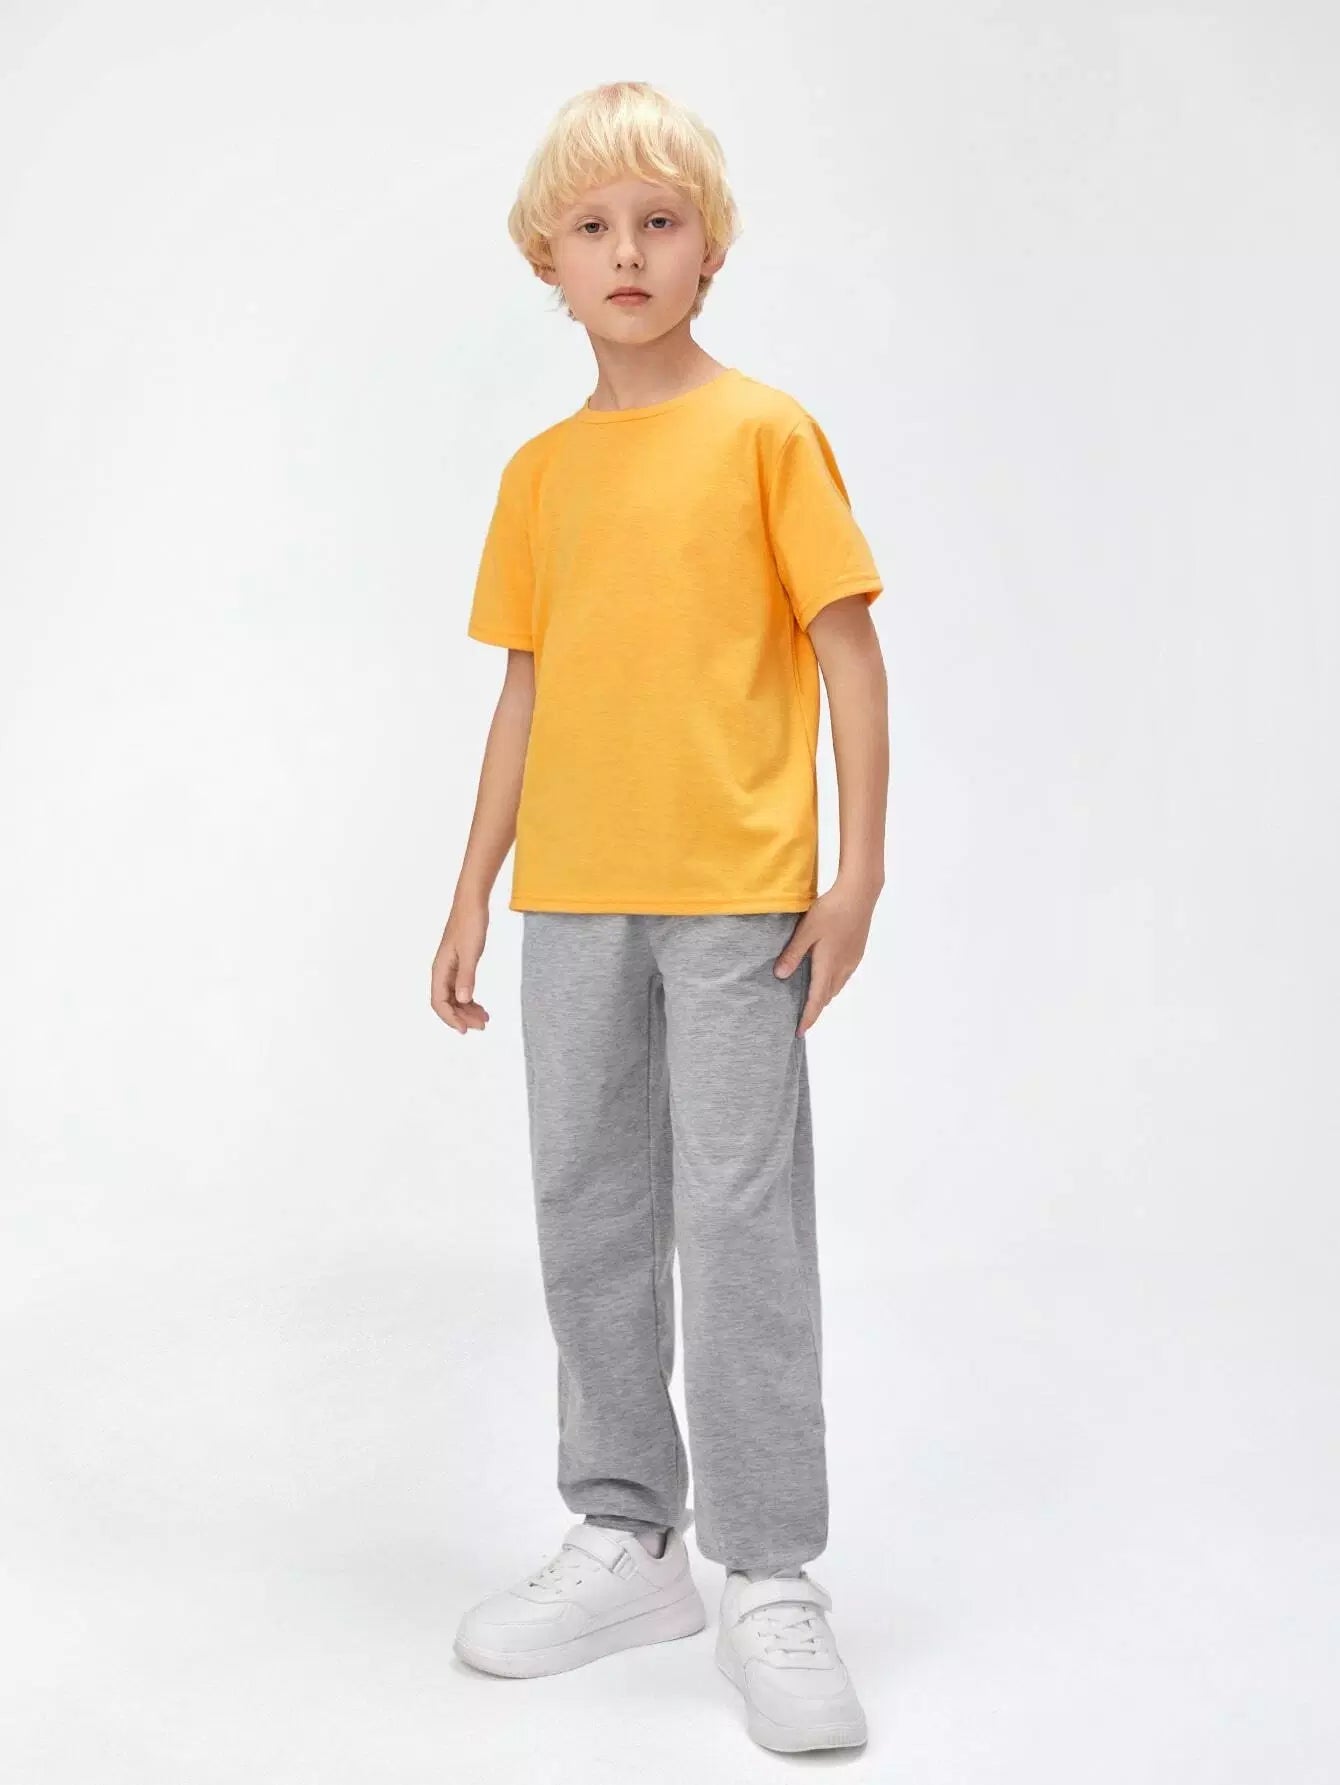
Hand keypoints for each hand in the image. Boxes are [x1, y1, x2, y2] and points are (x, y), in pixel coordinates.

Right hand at [431, 895, 490, 1033]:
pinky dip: (470, 999)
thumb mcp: (471, 952)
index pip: (439, 1002)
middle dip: (463, 1017)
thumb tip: (463, 1000)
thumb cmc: (470, 923)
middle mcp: (442, 970)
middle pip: (447, 1003)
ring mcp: (450, 968)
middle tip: (483, 1025)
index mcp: (440, 969)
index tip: (466, 1029)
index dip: (451, 1018)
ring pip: (454, 997)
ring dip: (467, 1010)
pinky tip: (481, 1005)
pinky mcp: (459, 964)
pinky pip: (461, 988)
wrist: (472, 902)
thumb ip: (466, 976)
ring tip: (485, 1019)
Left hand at [773, 877, 880, 1035]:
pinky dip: (832, 984)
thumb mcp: (806, 931)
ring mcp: (852, 960)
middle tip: (801, 1017)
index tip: (799, 1032)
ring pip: (836, 987)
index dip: (808, 1018)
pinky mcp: (857, 952)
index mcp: (828, 966)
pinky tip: (826, 976)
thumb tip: (780, 976)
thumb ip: (793, 954)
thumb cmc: (831, 910)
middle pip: (827, 997)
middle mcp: (842, 968)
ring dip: (824, 996)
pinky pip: (843, 976)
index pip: (816, 1000)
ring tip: (811, 1000)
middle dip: (815, 1009)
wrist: (860, 895)